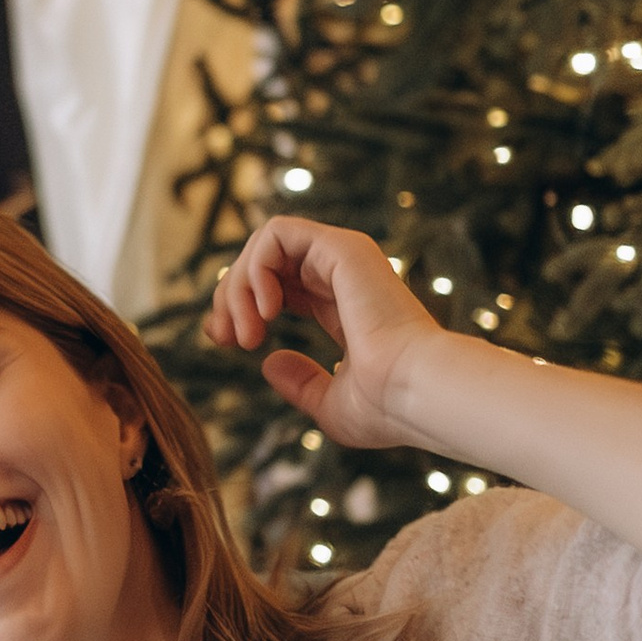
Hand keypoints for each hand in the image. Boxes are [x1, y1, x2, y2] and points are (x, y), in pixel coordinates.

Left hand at [202, 217, 450, 454]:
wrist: (418, 393)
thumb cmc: (388, 407)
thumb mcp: (331, 405)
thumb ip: (301, 384)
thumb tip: (269, 363)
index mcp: (342, 307)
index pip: (278, 286)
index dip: (238, 306)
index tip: (222, 341)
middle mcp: (344, 276)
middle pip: (265, 262)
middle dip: (229, 295)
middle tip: (222, 338)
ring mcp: (344, 258)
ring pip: (266, 243)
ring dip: (239, 285)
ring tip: (243, 332)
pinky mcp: (342, 248)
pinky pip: (278, 234)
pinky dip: (256, 266)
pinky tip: (264, 309)